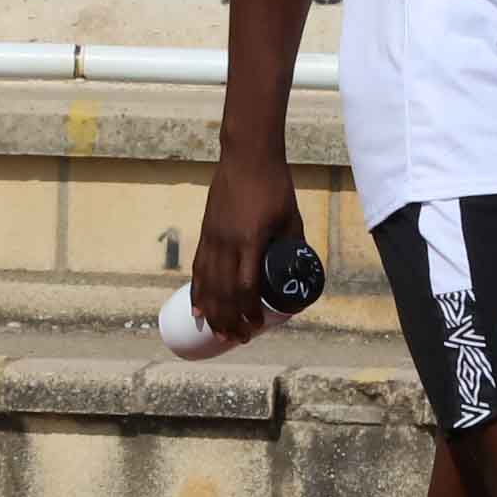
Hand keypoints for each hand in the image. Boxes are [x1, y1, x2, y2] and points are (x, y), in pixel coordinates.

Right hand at [189, 152, 305, 343]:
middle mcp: (227, 242)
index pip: (245, 287)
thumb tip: (299, 272)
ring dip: (213, 313)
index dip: (249, 311)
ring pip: (207, 284)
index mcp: (251, 240)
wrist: (247, 157)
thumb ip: (293, 245)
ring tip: (219, 333)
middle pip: (223, 292)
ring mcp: (213, 237)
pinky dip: (197, 292)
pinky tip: (197, 309)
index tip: (257, 325)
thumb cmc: (275, 186)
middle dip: (229, 320)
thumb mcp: (291, 218)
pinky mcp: (206, 232)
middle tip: (239, 339)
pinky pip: (198, 269)